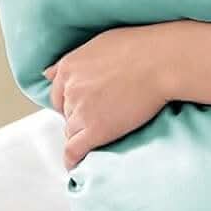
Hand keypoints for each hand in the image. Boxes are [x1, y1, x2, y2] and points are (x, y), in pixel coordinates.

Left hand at [44, 24, 177, 170]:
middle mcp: (70, 89)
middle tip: (100, 117)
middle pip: (66, 113)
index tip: (83, 106)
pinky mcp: (96, 130)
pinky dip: (72, 159)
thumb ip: (73, 61)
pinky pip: (74, 150)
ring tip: (97, 138)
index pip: (58, 94)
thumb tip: (48, 73)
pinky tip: (75, 165)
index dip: (71, 102)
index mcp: (69, 68)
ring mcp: (81, 111)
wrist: (162, 62)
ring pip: (71, 131)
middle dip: (79, 116)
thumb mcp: (99, 44)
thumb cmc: (140, 48)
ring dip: (82, 135)